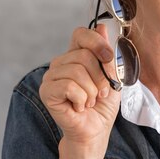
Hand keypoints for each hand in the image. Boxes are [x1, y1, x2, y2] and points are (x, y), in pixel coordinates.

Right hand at [39, 24, 120, 148]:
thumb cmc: (102, 106)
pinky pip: (69, 86)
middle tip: (100, 94)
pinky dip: (81, 99)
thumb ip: (107, 54)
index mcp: (76, 55)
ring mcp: (51, 76)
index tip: (109, 59)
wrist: (95, 131)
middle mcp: (61, 62)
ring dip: (91, 91)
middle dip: (100, 78)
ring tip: (89, 101)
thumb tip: (102, 27)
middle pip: (84, 55)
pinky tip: (78, 106)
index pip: (81, 34)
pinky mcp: (46, 91)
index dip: (97, 42)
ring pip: (77, 71)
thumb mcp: (113, 77)